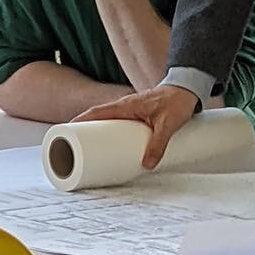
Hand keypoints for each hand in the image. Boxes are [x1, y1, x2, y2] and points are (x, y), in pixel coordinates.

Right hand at [75, 83, 199, 169]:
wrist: (187, 89)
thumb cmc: (176, 102)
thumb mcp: (167, 125)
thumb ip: (157, 145)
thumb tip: (147, 165)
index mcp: (126, 105)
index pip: (97, 112)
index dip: (82, 120)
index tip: (67, 128)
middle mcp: (125, 105)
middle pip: (98, 116)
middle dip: (84, 127)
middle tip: (73, 141)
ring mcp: (130, 109)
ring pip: (108, 119)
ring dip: (97, 128)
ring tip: (88, 145)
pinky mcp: (138, 113)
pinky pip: (118, 121)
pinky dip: (110, 128)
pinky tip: (111, 140)